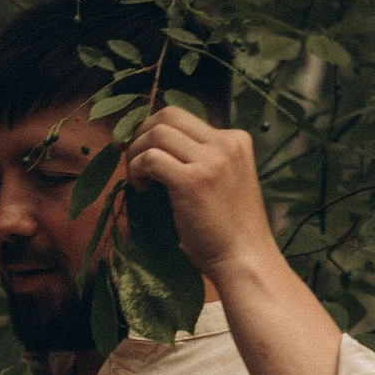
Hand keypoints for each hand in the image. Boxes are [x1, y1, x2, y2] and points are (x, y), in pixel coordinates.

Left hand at [119, 109, 279, 284]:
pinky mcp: (193, 181)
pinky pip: (150, 158)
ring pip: (156, 133)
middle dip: (141, 133)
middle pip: (169, 115)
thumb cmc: (229, 228)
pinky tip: (142, 189)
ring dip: (135, 153)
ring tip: (138, 179)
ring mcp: (212, 160)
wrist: (245, 259)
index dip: (156, 130)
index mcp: (237, 140)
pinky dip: (136, 170)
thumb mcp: (224, 180)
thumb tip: (156, 145)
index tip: (140, 149)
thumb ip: (202, 158)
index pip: (185, 118)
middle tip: (130, 158)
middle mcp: (226, 144)